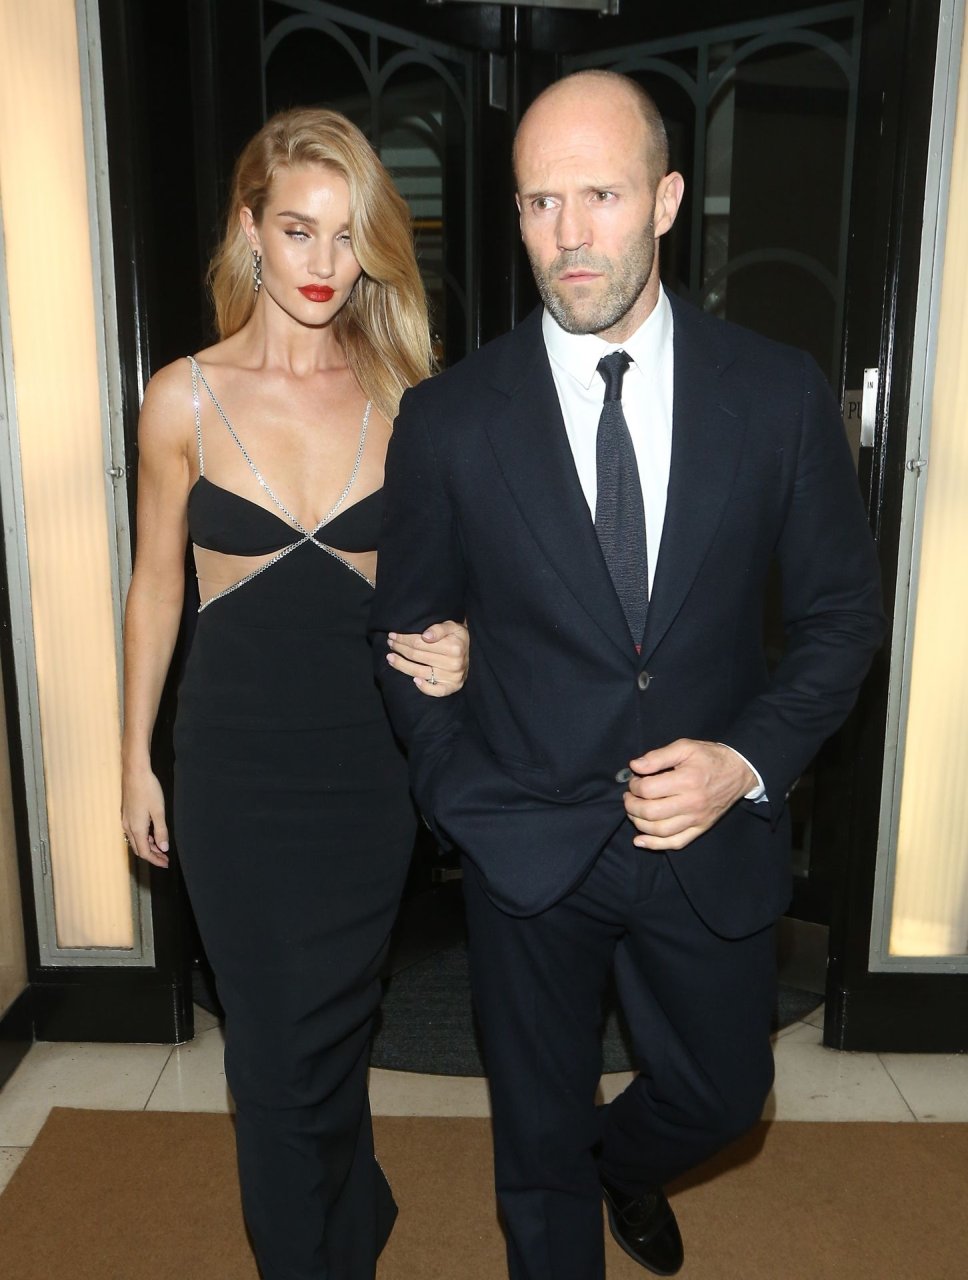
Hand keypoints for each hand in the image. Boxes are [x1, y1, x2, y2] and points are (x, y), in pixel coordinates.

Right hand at [121, 768, 169, 867]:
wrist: (135, 772)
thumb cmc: (148, 789)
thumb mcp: (158, 811)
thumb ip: (161, 831)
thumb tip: (164, 848)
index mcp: (136, 828)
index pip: (144, 852)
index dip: (155, 860)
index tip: (166, 863)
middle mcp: (128, 827)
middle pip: (139, 848)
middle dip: (152, 855)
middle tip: (165, 858)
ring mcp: (126, 820)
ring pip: (136, 840)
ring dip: (148, 846)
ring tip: (162, 847)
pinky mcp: (127, 814)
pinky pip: (134, 832)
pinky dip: (144, 837)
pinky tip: (153, 833)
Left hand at [386, 620, 468, 697]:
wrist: (471, 651)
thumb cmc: (458, 637)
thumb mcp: (452, 626)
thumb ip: (439, 628)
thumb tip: (425, 636)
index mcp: (453, 647)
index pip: (420, 643)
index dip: (404, 639)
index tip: (393, 635)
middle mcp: (453, 664)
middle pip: (417, 657)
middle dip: (400, 649)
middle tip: (390, 644)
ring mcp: (452, 677)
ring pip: (420, 673)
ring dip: (402, 666)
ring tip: (390, 658)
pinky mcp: (452, 687)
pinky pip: (436, 691)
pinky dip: (424, 688)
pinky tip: (413, 680)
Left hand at [624, 739, 755, 850]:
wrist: (739, 771)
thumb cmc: (710, 757)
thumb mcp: (685, 747)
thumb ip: (658, 756)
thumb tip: (635, 766)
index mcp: (686, 780)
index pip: (648, 790)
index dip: (634, 785)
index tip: (635, 780)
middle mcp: (691, 803)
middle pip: (650, 813)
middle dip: (632, 805)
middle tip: (629, 797)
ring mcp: (697, 819)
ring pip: (660, 831)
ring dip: (639, 823)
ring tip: (633, 812)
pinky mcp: (701, 828)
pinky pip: (676, 843)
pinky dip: (655, 845)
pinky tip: (640, 840)